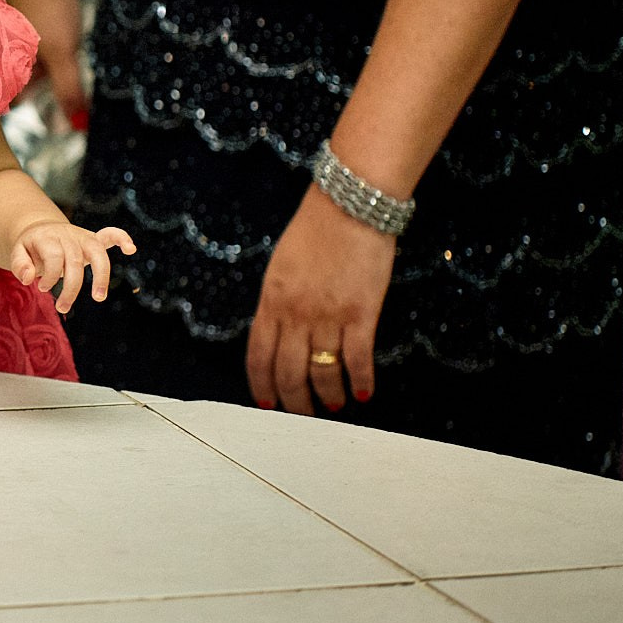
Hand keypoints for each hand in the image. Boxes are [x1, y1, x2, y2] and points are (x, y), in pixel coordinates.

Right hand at [4, 0, 87, 130]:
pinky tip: (60, 49)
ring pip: (28, 62)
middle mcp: (3, 49)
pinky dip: (48, 52)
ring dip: (44, 73)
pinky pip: (36, 44)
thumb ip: (69, 91)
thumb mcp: (63, 55)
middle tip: (57, 108)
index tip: (36, 126)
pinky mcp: (28, 17)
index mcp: (3, 61)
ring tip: (60, 83)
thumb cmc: (47, 8)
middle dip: (35, 95)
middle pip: (18, 82)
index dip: (20, 112)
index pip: (6, 98)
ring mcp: (14, 32)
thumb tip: (79, 127)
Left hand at [11, 220, 135, 312]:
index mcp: (47, 237)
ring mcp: (82, 235)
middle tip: (62, 308)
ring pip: (97, 253)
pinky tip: (131, 248)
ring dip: (100, 276)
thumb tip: (29, 278)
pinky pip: (109, 235)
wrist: (40, 231)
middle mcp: (67, 234)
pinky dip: (121, 238)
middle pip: (74, 261)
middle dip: (70, 288)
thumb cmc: (31, 248)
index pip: (55, 257)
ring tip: (98, 298)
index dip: (50, 276)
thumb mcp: (18, 253)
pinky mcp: (93, 239)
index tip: (42, 288)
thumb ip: (20, 265)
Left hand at [244, 187, 395, 414]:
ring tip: (335, 405)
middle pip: (288, 371)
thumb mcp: (281, 267)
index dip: (261, 384)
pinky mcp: (361, 313)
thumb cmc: (315, 232)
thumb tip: (277, 334)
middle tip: (304, 415)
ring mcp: (328, 315)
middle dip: (295, 401)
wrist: (349, 207)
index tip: (266, 403)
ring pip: (323, 372)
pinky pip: (358, 359)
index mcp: (271, 301)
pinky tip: (365, 393)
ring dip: (329, 396)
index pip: (258, 355)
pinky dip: (361, 381)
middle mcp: (295, 313)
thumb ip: (277, 302)